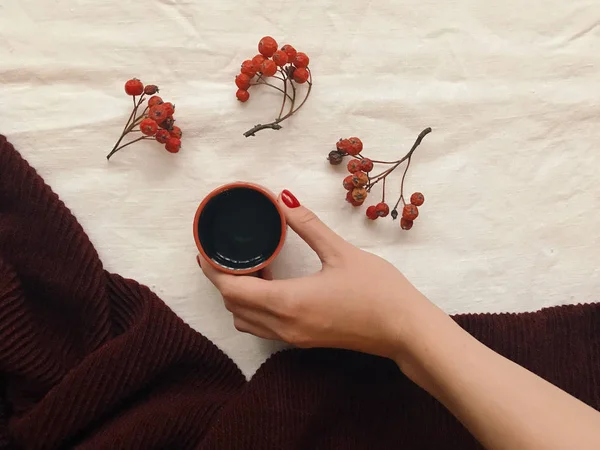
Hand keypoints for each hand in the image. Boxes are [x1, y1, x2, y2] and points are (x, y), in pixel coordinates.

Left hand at [197, 190, 439, 359]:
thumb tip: (284, 198)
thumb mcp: (341, 251)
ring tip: (251, 267)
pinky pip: (265, 327)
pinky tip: (274, 284)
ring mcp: (294, 338)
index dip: (212, 270)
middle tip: (224, 253)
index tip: (205, 249)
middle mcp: (284, 326)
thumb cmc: (378, 291)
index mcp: (288, 303)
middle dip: (222, 281)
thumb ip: (307, 225)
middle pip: (233, 307)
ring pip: (246, 321)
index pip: (231, 290)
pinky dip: (256, 308)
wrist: (405, 330)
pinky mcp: (304, 341)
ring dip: (239, 297)